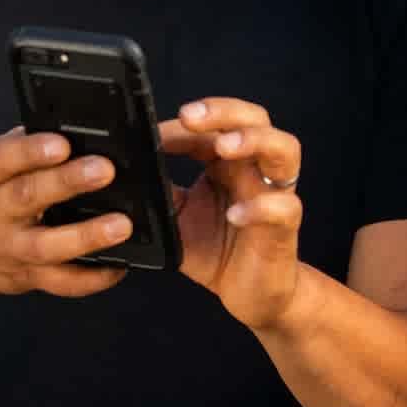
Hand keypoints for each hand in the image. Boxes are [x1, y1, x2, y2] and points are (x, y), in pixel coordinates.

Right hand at [0, 126, 134, 300]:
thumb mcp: (0, 160)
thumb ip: (34, 143)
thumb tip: (91, 130)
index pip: (3, 158)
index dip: (32, 151)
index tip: (63, 144)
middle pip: (28, 196)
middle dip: (67, 182)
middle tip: (105, 170)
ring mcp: (11, 247)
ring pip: (46, 246)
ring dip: (85, 236)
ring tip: (121, 225)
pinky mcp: (30, 276)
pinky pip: (63, 282)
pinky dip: (93, 277)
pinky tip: (119, 265)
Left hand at [159, 98, 305, 330]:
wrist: (251, 294)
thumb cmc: (216, 250)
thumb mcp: (176, 217)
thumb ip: (158, 191)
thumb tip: (121, 172)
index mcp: (227, 163)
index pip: (211, 128)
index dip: (184, 126)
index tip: (151, 134)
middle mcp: (254, 169)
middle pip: (254, 118)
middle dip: (224, 111)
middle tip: (190, 116)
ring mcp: (273, 194)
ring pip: (284, 148)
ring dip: (254, 140)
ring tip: (223, 147)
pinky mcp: (284, 228)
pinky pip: (283, 208)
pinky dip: (261, 207)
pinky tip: (235, 215)